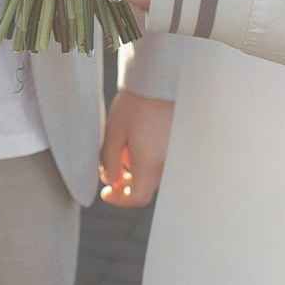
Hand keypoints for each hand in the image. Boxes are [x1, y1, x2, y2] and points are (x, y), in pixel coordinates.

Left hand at [99, 91, 172, 207]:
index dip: (120, 200)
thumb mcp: (113, 133)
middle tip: (110, 172)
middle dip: (125, 184)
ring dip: (135, 172)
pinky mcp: (178, 147)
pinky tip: (137, 143)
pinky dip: (146, 162)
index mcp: (150, 163)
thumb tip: (110, 180)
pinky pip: (161, 163)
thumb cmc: (135, 106)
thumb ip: (108, 161)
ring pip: (152, 176)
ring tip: (123, 150)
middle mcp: (167, 164)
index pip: (138, 198)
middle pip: (145, 187)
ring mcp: (174, 156)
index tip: (106, 192)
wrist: (160, 84)